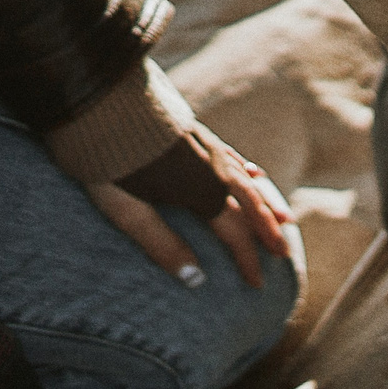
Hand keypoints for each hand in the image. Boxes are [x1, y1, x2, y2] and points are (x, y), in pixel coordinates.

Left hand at [84, 121, 292, 291]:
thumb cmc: (109, 162)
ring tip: (284, 218)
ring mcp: (209, 149)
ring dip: (268, 202)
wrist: (102, 104)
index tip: (257, 284)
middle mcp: (216, 170)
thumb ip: (162, 244)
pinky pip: (235, 157)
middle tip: (284, 254)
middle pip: (252, 207)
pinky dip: (250, 171)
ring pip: (250, 180)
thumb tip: (196, 280)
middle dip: (269, 233)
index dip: (248, 260)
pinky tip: (255, 172)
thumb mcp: (129, 211)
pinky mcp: (198, 133)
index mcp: (202, 193)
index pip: (236, 234)